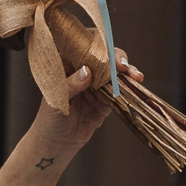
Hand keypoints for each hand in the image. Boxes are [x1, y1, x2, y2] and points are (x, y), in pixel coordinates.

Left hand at [26, 50, 143, 163]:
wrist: (58, 144)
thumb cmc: (50, 120)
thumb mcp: (55, 102)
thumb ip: (71, 86)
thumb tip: (87, 71)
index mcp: (66, 66)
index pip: (81, 45)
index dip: (95, 41)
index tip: (104, 47)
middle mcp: (83, 72)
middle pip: (103, 56)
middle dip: (116, 57)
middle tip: (122, 65)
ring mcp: (97, 85)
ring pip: (115, 71)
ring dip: (127, 71)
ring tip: (134, 75)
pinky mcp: (107, 99)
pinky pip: (120, 89)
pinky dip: (129, 85)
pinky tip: (135, 83)